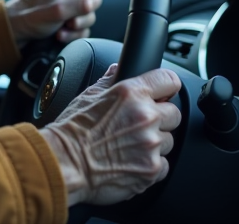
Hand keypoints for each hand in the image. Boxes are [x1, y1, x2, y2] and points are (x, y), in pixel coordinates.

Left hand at [6, 0, 101, 46]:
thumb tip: (91, 3)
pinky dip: (74, 31)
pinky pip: (80, 20)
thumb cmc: (28, 16)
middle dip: (85, 11)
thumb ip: (77, 5)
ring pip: (87, 10)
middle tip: (72, 19)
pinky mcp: (66, 12)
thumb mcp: (56, 10)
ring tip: (63, 28)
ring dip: (78, 24)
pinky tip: (62, 34)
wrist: (15, 32)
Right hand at [39, 65, 181, 205]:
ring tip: (128, 146)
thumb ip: (109, 81)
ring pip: (168, 141)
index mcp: (131, 94)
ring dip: (153, 143)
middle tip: (136, 126)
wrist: (64, 163)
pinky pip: (163, 165)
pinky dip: (150, 165)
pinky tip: (130, 161)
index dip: (165, 87)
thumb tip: (118, 69)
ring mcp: (151, 144)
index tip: (162, 94)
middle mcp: (145, 116)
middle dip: (159, 119)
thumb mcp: (87, 96)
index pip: (169, 80)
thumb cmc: (72, 131)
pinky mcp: (152, 169)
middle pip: (174, 113)